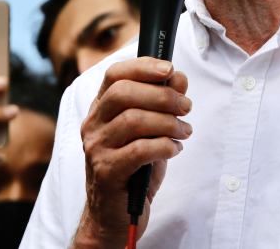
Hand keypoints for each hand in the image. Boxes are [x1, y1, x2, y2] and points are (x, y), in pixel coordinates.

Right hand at [73, 58, 192, 247]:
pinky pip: (139, 150)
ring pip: (133, 120)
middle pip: (123, 93)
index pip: (114, 74)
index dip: (143, 66)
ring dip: (168, 122)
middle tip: (186, 106)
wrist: (114, 213)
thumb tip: (178, 78)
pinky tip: (174, 149)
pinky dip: (163, 146)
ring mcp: (96, 148)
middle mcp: (93, 124)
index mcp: (100, 108)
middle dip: (162, 95)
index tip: (170, 69)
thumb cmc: (134, 166)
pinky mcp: (106, 171)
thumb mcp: (150, 130)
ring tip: (184, 131)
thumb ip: (161, 102)